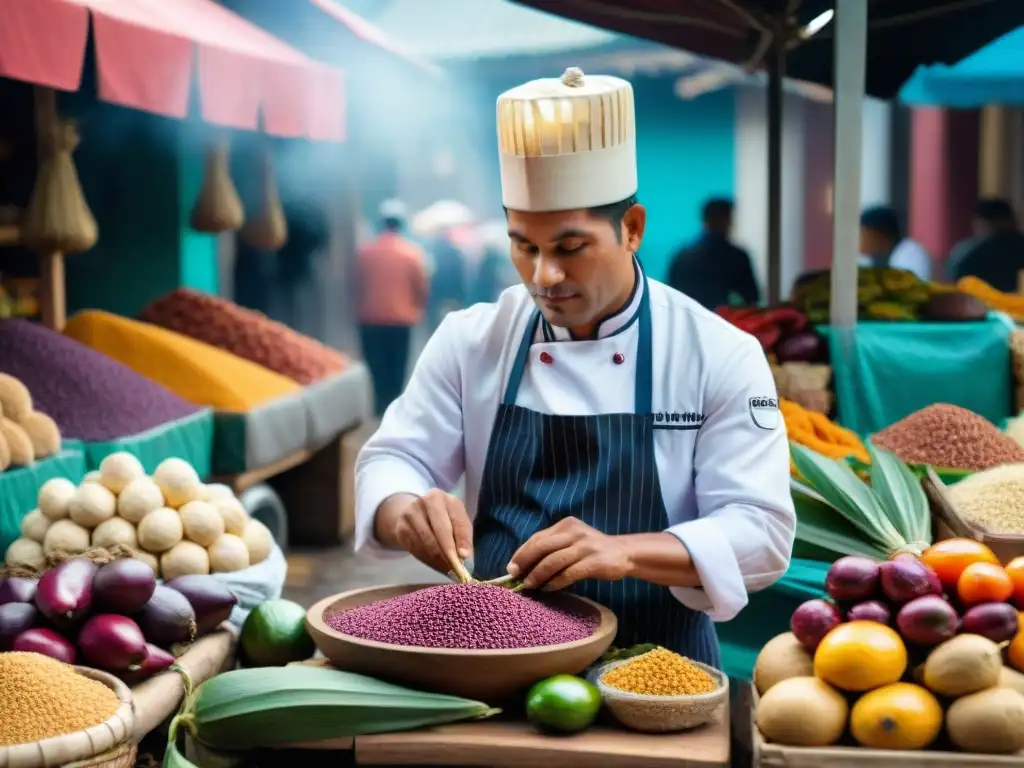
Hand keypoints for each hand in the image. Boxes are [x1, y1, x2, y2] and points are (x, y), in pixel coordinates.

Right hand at [390, 489, 473, 575]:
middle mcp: (426, 501)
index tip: (464, 556)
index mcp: (444, 497)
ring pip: (427, 542)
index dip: (461, 539)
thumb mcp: (456, 519)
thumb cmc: (443, 517)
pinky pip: (416, 548)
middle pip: (440, 530)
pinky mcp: (401, 529)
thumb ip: (463, 536)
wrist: (415, 512)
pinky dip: (427, 559)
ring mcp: (411, 514)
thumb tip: (463, 556)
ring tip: (447, 569)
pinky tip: (435, 564)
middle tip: (455, 568)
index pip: (456, 519)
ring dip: (438, 559)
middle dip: (448, 551)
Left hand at [507, 517, 631, 590]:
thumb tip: (523, 566)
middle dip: (526, 563)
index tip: (511, 568)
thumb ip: (552, 548)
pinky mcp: (594, 561)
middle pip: (542, 547)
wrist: (624, 553)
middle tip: (515, 577)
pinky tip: (548, 589)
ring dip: (538, 575)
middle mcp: (574, 532)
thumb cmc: (592, 550)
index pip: (538, 538)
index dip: (522, 553)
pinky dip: (555, 582)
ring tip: (529, 586)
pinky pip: (569, 573)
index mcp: (566, 525)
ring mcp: (585, 546)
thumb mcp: (572, 541)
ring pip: (553, 561)